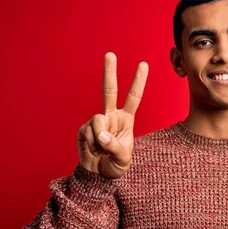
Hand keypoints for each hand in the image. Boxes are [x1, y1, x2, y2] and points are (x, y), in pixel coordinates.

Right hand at [77, 52, 148, 178]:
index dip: (138, 82)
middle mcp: (111, 116)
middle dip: (109, 72)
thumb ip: (114, 146)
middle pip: (109, 90)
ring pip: (98, 120)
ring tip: (102, 150)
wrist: (98, 175)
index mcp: (126, 119)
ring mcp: (97, 121)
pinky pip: (88, 132)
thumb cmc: (115, 165)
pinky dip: (92, 144)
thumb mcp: (123, 158)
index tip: (143, 64)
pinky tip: (93, 150)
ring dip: (101, 138)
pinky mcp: (84, 129)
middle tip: (110, 54)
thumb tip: (101, 134)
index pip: (133, 97)